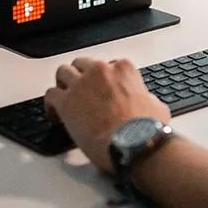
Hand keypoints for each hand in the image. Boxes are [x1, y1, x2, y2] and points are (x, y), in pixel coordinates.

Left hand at [44, 58, 170, 173]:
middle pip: (82, 64)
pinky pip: (50, 94)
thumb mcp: (157, 107)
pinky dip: (51, 104)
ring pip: (63, 72)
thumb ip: (146, 98)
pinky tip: (56, 114)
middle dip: (81, 75)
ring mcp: (81, 84)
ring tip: (65, 97)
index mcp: (124, 70)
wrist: (132, 143)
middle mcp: (100, 71)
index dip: (106, 79)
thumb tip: (146, 102)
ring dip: (63, 84)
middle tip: (82, 90)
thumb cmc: (145, 128)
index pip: (110, 65)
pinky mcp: (66, 102)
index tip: (105, 90)